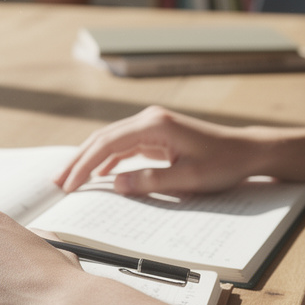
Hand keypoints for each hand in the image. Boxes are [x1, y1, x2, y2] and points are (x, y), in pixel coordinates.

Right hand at [55, 106, 263, 194]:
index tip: (70, 185)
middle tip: (58, 183)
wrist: (246, 151)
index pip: (108, 144)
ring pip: (110, 140)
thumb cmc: (223, 164)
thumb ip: (150, 181)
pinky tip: (98, 174)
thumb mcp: (188, 179)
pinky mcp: (156, 134)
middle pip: (103, 138)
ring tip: (69, 179)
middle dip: (79, 160)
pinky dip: (107, 159)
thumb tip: (115, 184)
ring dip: (89, 159)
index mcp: (155, 125)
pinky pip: (124, 145)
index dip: (85, 165)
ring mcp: (152, 125)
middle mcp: (149, 119)